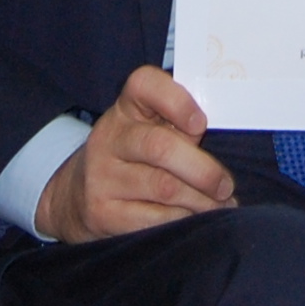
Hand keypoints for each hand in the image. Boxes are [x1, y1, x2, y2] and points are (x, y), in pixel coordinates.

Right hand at [35, 67, 235, 242]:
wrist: (76, 197)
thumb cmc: (133, 159)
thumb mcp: (149, 131)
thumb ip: (180, 128)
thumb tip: (228, 143)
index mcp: (127, 108)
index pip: (144, 84)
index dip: (177, 101)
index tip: (201, 123)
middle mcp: (109, 137)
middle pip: (160, 147)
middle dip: (203, 170)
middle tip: (225, 185)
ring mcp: (102, 176)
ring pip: (163, 187)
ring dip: (201, 201)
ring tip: (219, 205)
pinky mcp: (102, 213)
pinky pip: (154, 219)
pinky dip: (183, 220)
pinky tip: (195, 220)